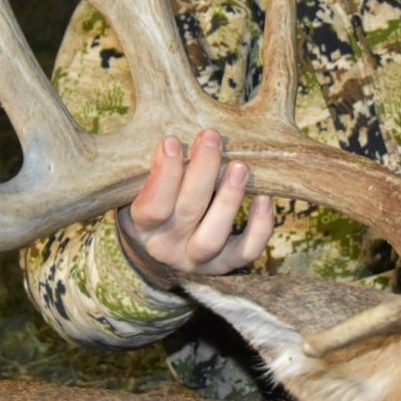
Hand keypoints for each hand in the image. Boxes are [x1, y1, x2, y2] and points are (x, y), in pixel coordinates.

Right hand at [117, 129, 273, 277]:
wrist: (159, 247)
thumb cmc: (152, 202)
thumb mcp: (137, 188)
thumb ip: (151, 167)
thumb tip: (171, 135)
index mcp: (141, 226)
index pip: (152, 205)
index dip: (163, 174)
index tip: (172, 140)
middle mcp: (167, 247)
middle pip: (187, 212)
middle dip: (202, 171)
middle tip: (211, 138)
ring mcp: (197, 259)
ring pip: (213, 236)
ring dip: (228, 199)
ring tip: (240, 166)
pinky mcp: (225, 265)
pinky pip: (246, 252)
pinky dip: (259, 228)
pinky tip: (263, 199)